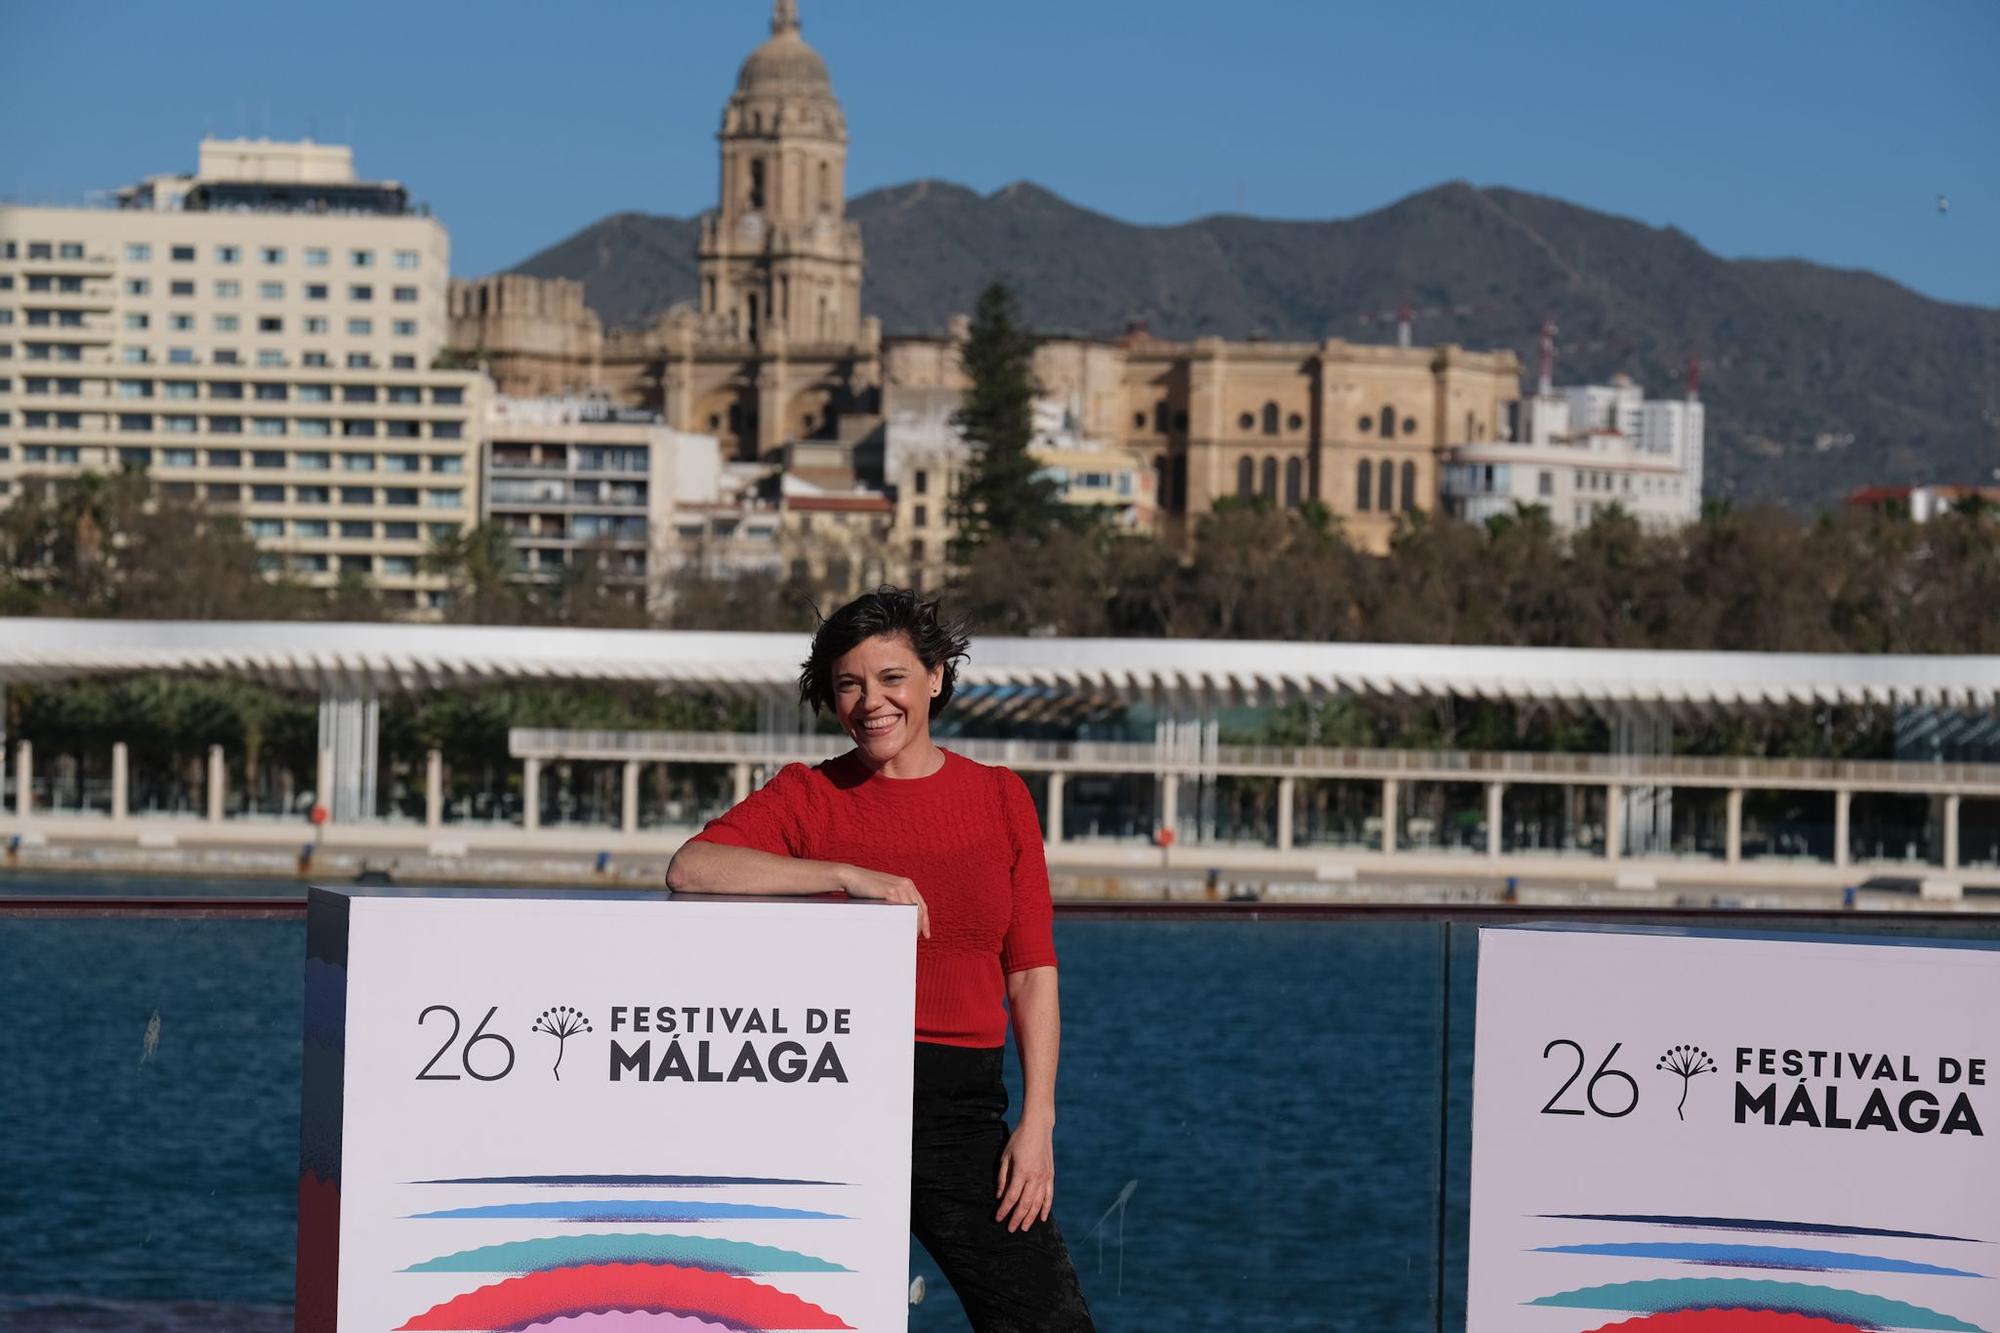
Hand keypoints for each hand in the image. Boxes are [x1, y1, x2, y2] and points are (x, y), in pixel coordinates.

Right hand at [835, 865, 929, 938]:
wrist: (851, 877)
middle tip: (916, 938)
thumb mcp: (885, 892)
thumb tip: (901, 920)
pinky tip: (901, 929)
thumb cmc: (865, 887)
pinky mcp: (890, 892)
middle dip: (921, 926)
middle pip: (920, 909)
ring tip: (909, 937)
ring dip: (913, 926)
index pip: (921, 905)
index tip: (925, 933)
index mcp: (906, 884)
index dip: (925, 921)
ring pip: (913, 911)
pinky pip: (902, 910)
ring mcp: (899, 888)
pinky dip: (904, 921)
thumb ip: (895, 902)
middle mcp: (905, 884)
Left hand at [994, 1115, 1053, 1232]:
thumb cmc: (1018, 1139)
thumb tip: (999, 1196)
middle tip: (1011, 1229)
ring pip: (1038, 1203)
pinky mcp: (1050, 1175)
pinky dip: (1046, 1208)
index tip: (998, 1218)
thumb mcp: (1005, 1156)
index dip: (1004, 1210)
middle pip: (1025, 1204)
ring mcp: (1045, 1177)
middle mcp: (1035, 1177)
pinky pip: (1049, 1196)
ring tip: (1025, 1228)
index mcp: (1021, 1172)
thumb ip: (1002, 1177)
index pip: (1011, 1197)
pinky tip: (1042, 1218)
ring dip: (1031, 1217)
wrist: (1038, 1127)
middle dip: (1017, 1218)